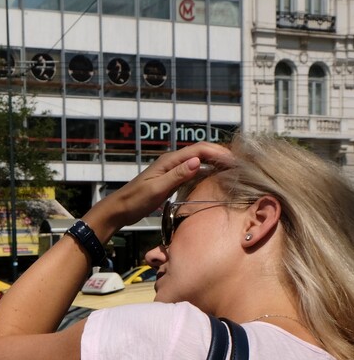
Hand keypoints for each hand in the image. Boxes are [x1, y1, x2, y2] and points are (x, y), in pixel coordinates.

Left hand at [84, 143, 235, 241]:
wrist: (119, 209)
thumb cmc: (135, 200)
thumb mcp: (156, 189)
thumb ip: (177, 176)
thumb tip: (197, 162)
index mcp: (170, 161)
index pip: (199, 150)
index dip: (218, 153)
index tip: (235, 161)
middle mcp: (172, 162)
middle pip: (202, 152)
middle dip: (221, 155)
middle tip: (240, 164)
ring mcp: (172, 170)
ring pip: (199, 161)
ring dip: (215, 162)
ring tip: (233, 169)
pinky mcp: (171, 179)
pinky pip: (193, 171)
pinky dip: (206, 172)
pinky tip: (214, 178)